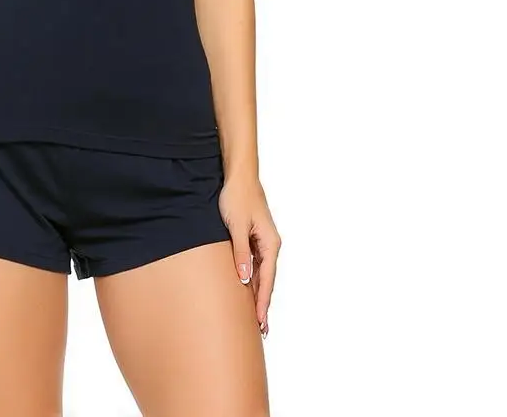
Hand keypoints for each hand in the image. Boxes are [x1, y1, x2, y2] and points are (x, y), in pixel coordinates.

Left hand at [218, 170, 280, 337]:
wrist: (239, 175)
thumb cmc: (237, 197)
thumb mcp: (236, 226)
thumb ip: (240, 253)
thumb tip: (245, 279)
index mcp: (270, 243)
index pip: (267, 279)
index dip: (262, 302)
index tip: (260, 322)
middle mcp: (271, 244)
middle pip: (267, 280)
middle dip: (264, 304)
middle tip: (262, 331)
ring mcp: (264, 241)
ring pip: (262, 274)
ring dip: (258, 294)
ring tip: (255, 317)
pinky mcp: (255, 237)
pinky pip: (256, 264)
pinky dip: (253, 279)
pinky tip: (248, 290)